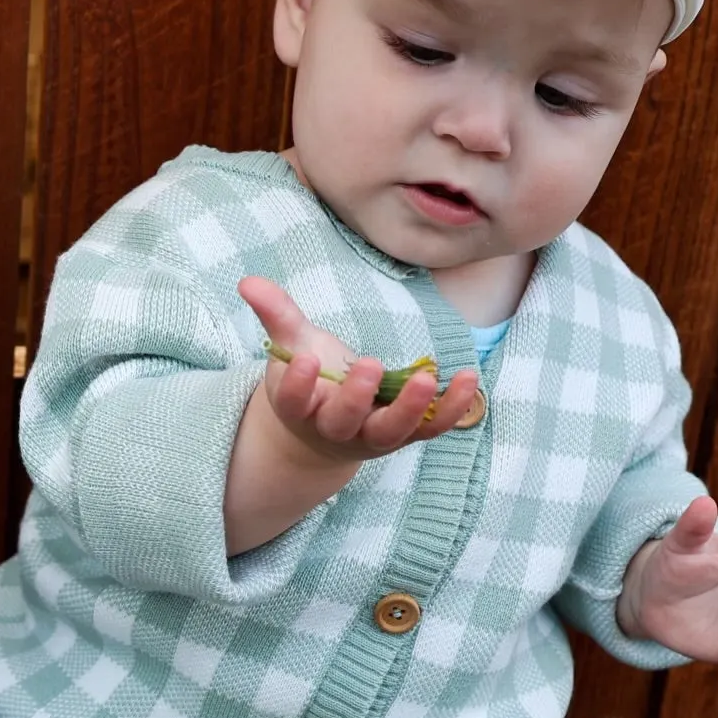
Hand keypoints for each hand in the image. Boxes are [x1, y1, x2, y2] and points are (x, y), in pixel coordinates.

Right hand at [240, 276, 481, 463]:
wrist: (327, 431)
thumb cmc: (312, 381)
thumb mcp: (292, 346)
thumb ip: (276, 315)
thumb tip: (248, 282)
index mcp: (301, 409)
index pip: (294, 402)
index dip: (298, 385)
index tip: (305, 361)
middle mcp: (336, 429)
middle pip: (343, 422)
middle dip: (355, 397)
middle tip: (369, 365)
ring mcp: (373, 435)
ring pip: (390, 431)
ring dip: (410, 409)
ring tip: (427, 379)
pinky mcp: (406, 435)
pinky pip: (430, 428)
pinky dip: (451, 408)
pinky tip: (468, 378)